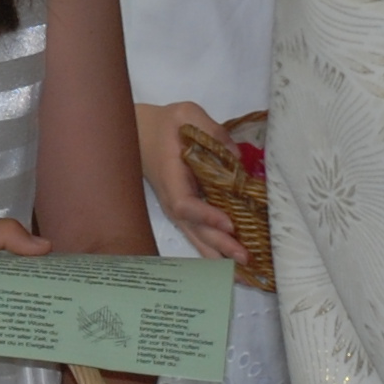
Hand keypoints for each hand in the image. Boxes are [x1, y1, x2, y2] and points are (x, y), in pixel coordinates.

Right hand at [134, 102, 245, 262]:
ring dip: (216, 251)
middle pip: (192, 227)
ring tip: (241, 269)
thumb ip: (212, 131)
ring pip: (194, 234)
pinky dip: (211, 246)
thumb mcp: (187, 114)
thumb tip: (236, 157)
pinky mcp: (182, 207)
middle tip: (243, 256)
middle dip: (218, 243)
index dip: (206, 216)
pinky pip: (196, 230)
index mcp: (171, 177)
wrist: (140, 131)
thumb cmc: (165, 123)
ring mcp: (175, 205)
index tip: (229, 224)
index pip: (185, 204)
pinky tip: (227, 260)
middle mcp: (171, 197)